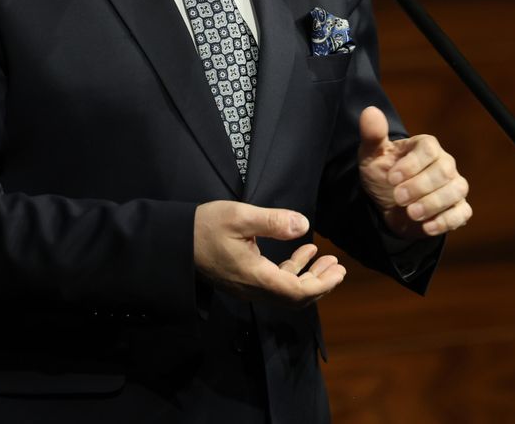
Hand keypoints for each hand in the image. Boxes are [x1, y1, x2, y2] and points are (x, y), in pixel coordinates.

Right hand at [193, 201, 345, 306]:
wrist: (175, 242)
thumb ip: (273, 221)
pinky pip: (274, 284)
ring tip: (324, 258)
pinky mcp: (242, 280)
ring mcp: (246, 287)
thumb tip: (304, 225)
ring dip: (308, 277)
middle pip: (294, 298)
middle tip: (338, 267)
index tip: (339, 271)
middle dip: (320, 284)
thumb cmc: (205, 226)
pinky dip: (291, 271)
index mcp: (255, 276)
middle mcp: (253, 289)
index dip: (322, 284)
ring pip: (285, 292)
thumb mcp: (240, 216)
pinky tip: (302, 253)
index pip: (297, 292)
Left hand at [358, 106, 471, 239]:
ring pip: (456, 191)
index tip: (392, 177)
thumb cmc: (382, 174)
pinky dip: (446, 221)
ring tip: (411, 213)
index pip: (429, 149)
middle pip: (444, 171)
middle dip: (420, 186)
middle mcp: (444, 163)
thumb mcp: (372, 156)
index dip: (412, 164)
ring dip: (434, 204)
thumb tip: (370, 111)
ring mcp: (453, 186)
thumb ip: (373, 135)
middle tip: (398, 197)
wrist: (389, 205)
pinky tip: (426, 226)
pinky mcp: (458, 208)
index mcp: (426, 146)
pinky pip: (462, 213)